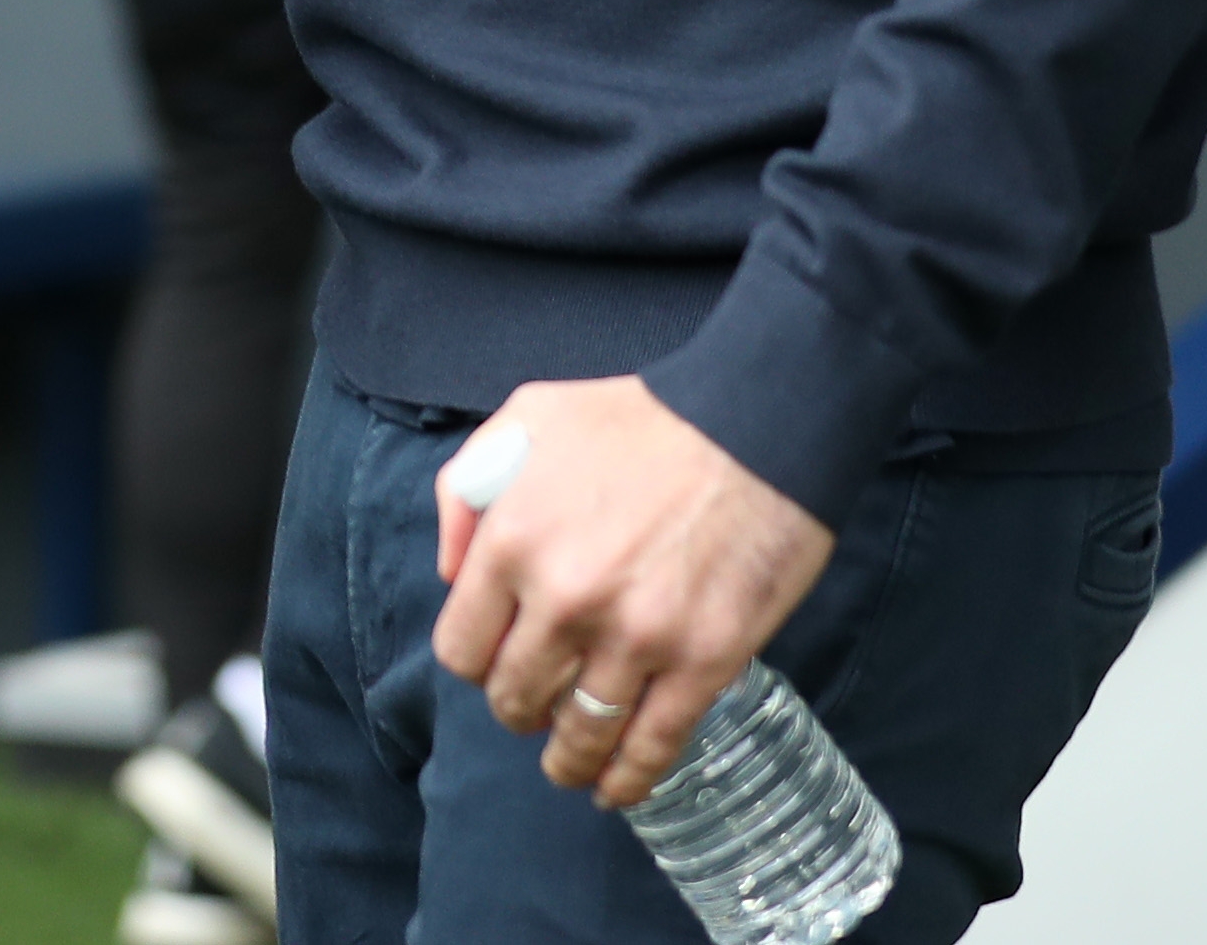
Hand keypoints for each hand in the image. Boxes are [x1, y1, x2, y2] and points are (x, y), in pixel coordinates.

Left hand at [430, 376, 836, 809]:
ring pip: (580, 734)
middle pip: (515, 698)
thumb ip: (468, 489)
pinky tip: (617, 789)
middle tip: (537, 705)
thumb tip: (451, 573)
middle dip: (519, 708)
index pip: (462, 649)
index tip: (495, 662)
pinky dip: (629, 779)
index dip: (476, 663)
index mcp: (512, 541)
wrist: (755, 421)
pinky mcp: (704, 661)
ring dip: (568, 758)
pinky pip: (654, 745)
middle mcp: (565, 599)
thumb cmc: (639, 416)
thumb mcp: (528, 419)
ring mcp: (636, 636)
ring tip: (568, 764)